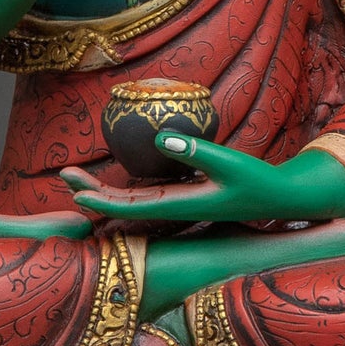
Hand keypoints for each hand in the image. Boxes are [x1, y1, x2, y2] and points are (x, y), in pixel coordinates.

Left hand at [62, 135, 344, 229]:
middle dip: (93, 192)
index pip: (132, 206)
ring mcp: (179, 202)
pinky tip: (114, 177)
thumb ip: (195, 151)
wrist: (280, 198)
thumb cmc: (259, 181)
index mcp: (182, 205)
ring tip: (77, 179)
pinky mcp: (186, 194)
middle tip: (64, 177)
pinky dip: (127, 187)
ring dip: (105, 190)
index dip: (102, 201)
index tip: (75, 193)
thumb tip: (158, 137)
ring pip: (134, 199)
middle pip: (125, 203)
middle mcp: (175, 208)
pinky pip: (148, 193)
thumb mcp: (230, 163)